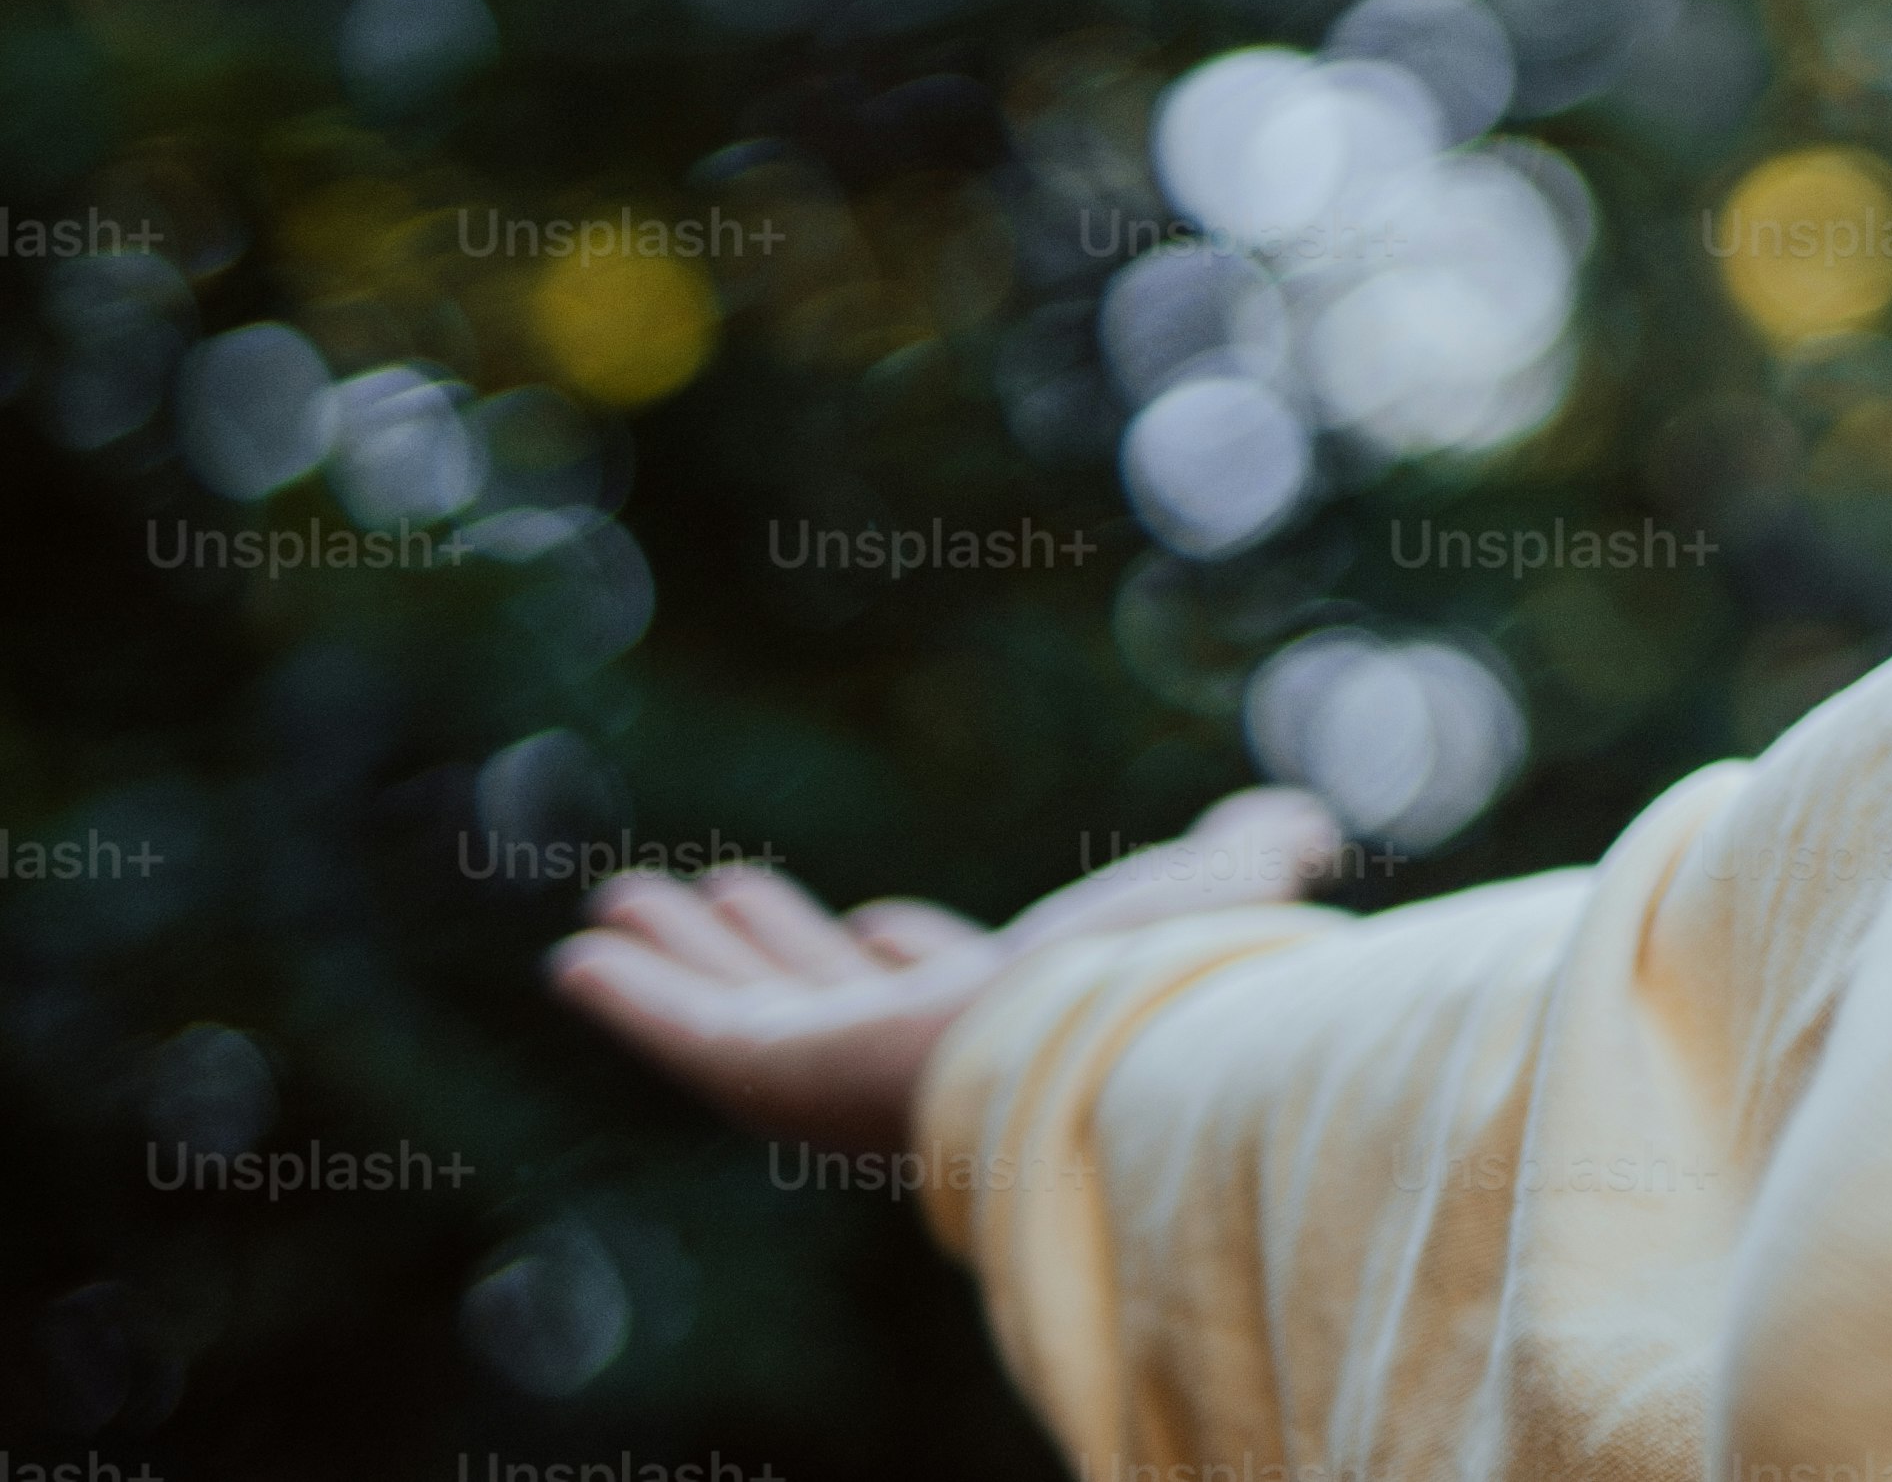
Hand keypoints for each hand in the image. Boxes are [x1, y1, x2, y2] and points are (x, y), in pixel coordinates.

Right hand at [544, 786, 1344, 1161]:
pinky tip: (578, 958)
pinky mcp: (775, 1080)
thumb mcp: (1220, 894)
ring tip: (618, 904)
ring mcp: (834, 1073)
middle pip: (821, 1000)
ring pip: (737, 1015)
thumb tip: (1304, 820)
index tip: (881, 921)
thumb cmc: (1171, 987)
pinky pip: (680, 1037)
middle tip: (724, 893)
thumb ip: (1257, 853)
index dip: (905, 955)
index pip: (941, 991)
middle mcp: (913, 1052)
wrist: (1105, 1057)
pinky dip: (629, 998)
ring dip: (678, 963)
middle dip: (772, 951)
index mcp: (1005, 1021)